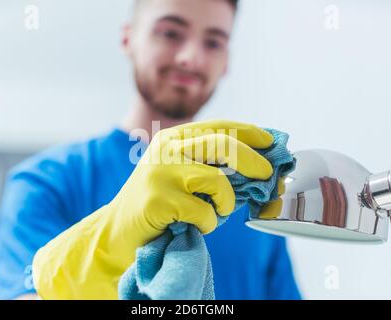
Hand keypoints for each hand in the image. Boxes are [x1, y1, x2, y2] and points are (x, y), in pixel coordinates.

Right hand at [32, 120, 274, 298]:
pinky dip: (208, 223)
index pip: (219, 127)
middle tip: (267, 175)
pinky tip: (195, 225)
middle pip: (222, 145)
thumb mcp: (181, 173)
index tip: (271, 142)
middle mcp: (166, 149)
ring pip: (216, 180)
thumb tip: (258, 167)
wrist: (119, 230)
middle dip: (253, 160)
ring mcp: (161, 173)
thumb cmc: (158, 203)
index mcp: (173, 139)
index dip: (249, 133)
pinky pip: (203, 212)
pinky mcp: (158, 200)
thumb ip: (210, 164)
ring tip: (218, 212)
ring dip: (227, 202)